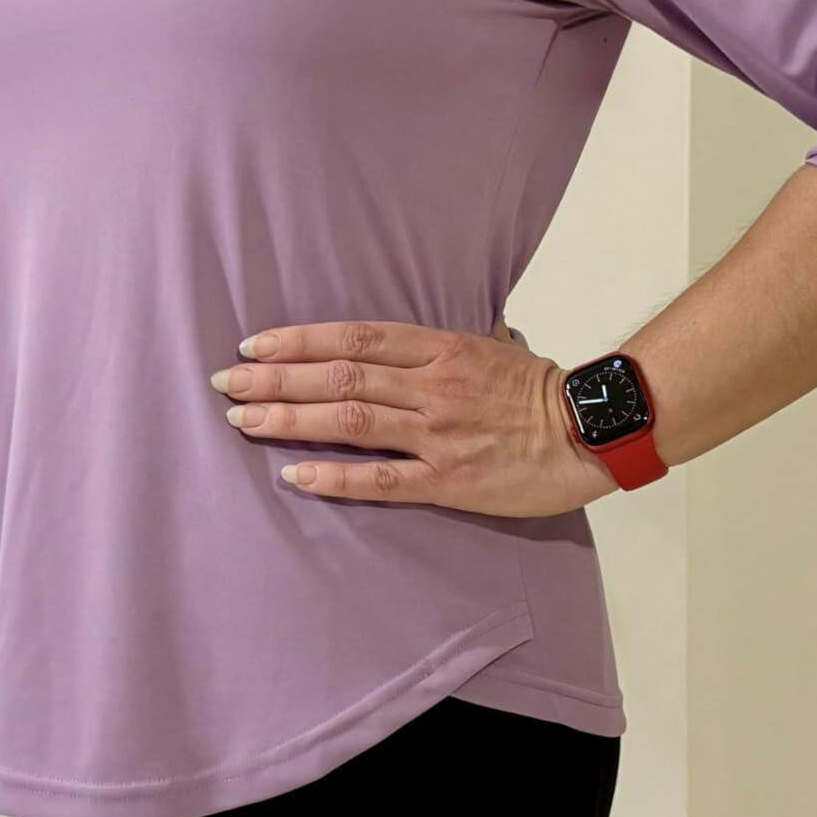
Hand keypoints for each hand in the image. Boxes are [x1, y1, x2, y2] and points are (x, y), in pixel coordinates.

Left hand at [207, 317, 618, 516]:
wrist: (591, 432)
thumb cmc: (542, 390)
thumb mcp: (493, 346)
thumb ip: (441, 347)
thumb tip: (402, 342)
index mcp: (441, 349)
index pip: (355, 337)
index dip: (299, 341)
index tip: (254, 346)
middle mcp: (432, 386)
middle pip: (339, 376)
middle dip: (276, 379)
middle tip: (226, 384)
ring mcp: (438, 433)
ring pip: (351, 421)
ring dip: (291, 419)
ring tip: (243, 421)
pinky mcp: (449, 479)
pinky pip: (381, 479)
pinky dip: (334, 476)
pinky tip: (294, 474)